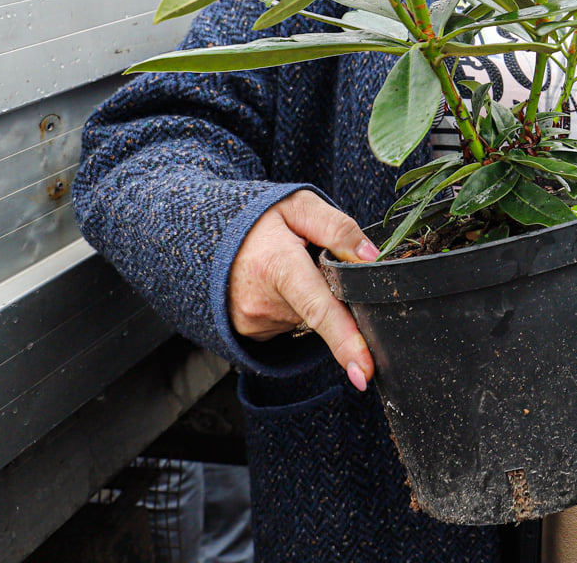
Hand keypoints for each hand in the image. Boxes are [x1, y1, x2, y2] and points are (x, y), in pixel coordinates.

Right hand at [228, 190, 379, 390]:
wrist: (204, 233)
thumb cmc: (256, 217)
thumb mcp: (299, 206)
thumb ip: (338, 228)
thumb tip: (372, 259)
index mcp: (278, 266)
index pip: (320, 310)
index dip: (346, 342)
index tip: (363, 372)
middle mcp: (262, 302)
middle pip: (322, 310)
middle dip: (330, 288)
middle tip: (306, 255)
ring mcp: (252, 322)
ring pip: (306, 317)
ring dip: (308, 295)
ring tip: (284, 265)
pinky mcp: (249, 332)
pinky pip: (289, 322)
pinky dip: (291, 304)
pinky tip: (274, 281)